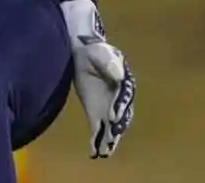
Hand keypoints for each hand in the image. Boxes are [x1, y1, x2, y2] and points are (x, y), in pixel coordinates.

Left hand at [62, 0, 135, 158]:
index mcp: (122, 82)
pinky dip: (97, 140)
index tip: (114, 117)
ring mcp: (108, 107)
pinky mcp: (96, 112)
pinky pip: (99, 128)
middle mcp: (119, 98)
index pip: (122, 96)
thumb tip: (119, 76)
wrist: (81, 54)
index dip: (119, 106)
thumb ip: (108, 64)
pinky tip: (95, 153)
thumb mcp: (99, 53)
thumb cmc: (93, 51)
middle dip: (116, 127)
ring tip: (105, 151)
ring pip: (111, 125)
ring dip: (109, 138)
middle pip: (120, 115)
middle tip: (112, 137)